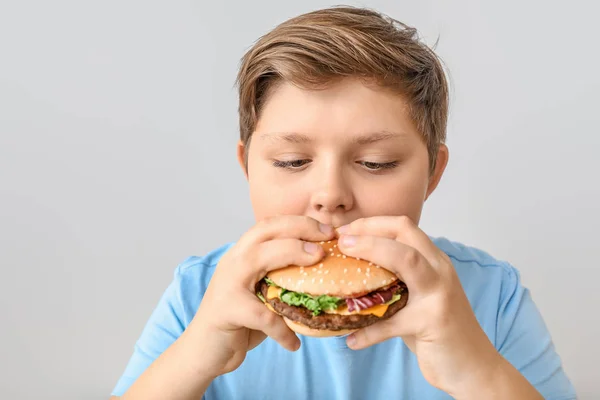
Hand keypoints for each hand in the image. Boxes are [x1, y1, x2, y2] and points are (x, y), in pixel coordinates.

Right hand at [188, 216, 334, 377]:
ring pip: (260, 257)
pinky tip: (294, 343)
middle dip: (300, 227)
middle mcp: (233, 261)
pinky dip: (282, 329)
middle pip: (265, 230)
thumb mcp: (262, 292)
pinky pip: (262, 315)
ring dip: (292, 253)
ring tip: (318, 260)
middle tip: (327, 236)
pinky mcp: (226, 309)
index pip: (270, 225)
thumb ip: (282, 279)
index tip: (328, 229)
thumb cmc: (239, 321)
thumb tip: (326, 274)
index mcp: (243, 254)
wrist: (203, 351)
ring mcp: (227, 282)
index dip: (300, 222)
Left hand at [335, 216, 501, 396]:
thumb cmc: (440, 331)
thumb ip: (396, 281)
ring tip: (341, 260)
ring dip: (370, 252)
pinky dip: (369, 331)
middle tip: (340, 239)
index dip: (371, 223)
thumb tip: (351, 274)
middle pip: (405, 234)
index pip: (404, 226)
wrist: (476, 368)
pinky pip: (393, 322)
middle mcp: (439, 270)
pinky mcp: (433, 321)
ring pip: (405, 260)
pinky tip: (351, 340)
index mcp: (434, 261)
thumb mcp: (420, 297)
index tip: (345, 230)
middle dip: (369, 230)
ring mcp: (439, 294)